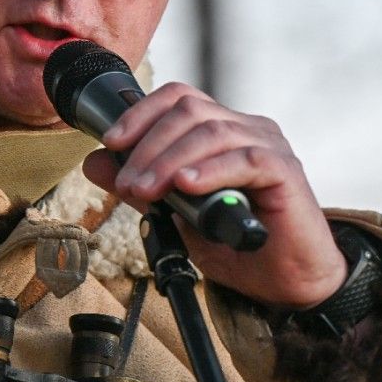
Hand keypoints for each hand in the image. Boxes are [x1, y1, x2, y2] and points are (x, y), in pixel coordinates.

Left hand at [80, 82, 344, 308]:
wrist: (284, 284)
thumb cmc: (235, 245)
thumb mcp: (175, 215)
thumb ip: (140, 186)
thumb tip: (96, 162)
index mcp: (221, 130)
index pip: (178, 98)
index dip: (141, 113)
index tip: (111, 142)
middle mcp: (246, 129)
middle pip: (189, 110)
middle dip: (149, 145)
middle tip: (129, 183)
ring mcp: (268, 146)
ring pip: (211, 132)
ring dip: (170, 160)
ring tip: (147, 191)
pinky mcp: (285, 171)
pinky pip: (246, 159)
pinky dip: (210, 170)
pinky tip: (186, 186)